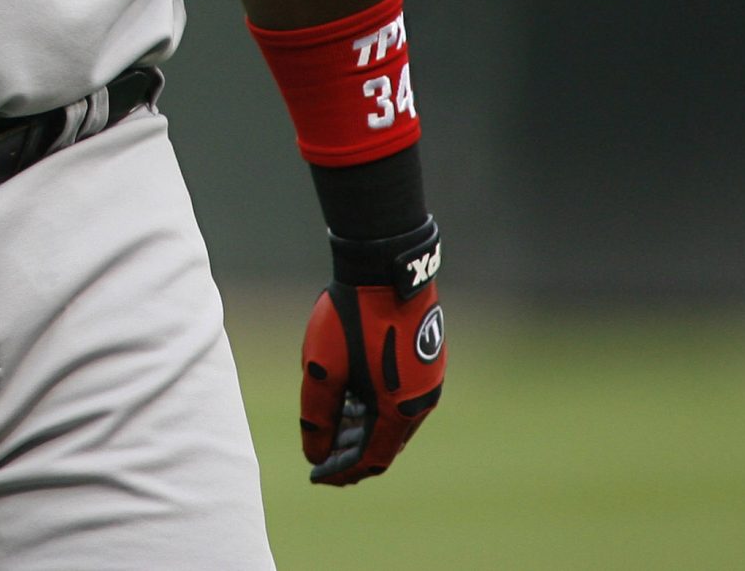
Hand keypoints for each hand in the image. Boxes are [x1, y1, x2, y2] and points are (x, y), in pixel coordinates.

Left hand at [301, 222, 445, 484]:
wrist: (384, 268)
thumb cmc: (349, 317)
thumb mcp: (323, 368)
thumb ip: (317, 415)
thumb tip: (314, 453)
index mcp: (397, 410)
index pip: (370, 459)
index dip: (342, 472)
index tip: (317, 476)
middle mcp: (421, 403)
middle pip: (386, 445)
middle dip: (353, 455)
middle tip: (323, 458)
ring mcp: (429, 382)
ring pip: (396, 423)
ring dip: (366, 432)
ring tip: (335, 433)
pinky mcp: (429, 363)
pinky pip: (404, 401)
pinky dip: (379, 410)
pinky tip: (356, 401)